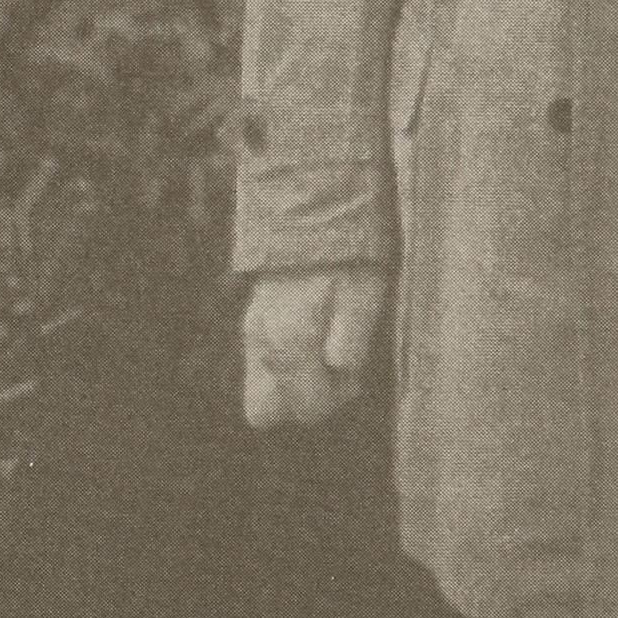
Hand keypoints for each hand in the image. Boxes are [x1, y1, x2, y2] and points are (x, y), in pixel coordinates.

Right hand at [241, 268, 389, 427]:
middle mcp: (261, 342)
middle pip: (265, 411)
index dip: (335, 400)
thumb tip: (340, 371)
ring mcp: (251, 331)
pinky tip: (313, 335)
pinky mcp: (252, 320)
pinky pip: (260, 364)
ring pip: (260, 386)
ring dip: (294, 382)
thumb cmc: (347, 253)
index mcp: (290, 341)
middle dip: (303, 401)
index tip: (355, 374)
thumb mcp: (366, 292)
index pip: (305, 408)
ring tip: (327, 348)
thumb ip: (352, 339)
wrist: (310, 206)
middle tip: (336, 371)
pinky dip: (286, 363)